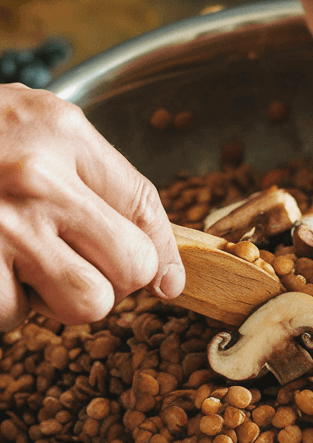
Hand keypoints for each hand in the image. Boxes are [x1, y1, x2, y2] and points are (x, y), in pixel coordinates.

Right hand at [0, 85, 183, 328]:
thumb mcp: (27, 125)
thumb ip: (88, 175)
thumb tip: (158, 266)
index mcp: (61, 133)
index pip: (144, 203)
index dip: (163, 254)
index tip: (166, 282)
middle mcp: (38, 178)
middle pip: (131, 266)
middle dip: (112, 279)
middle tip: (75, 265)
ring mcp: (2, 227)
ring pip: (86, 303)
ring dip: (57, 298)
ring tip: (20, 265)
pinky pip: (13, 317)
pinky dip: (2, 306)